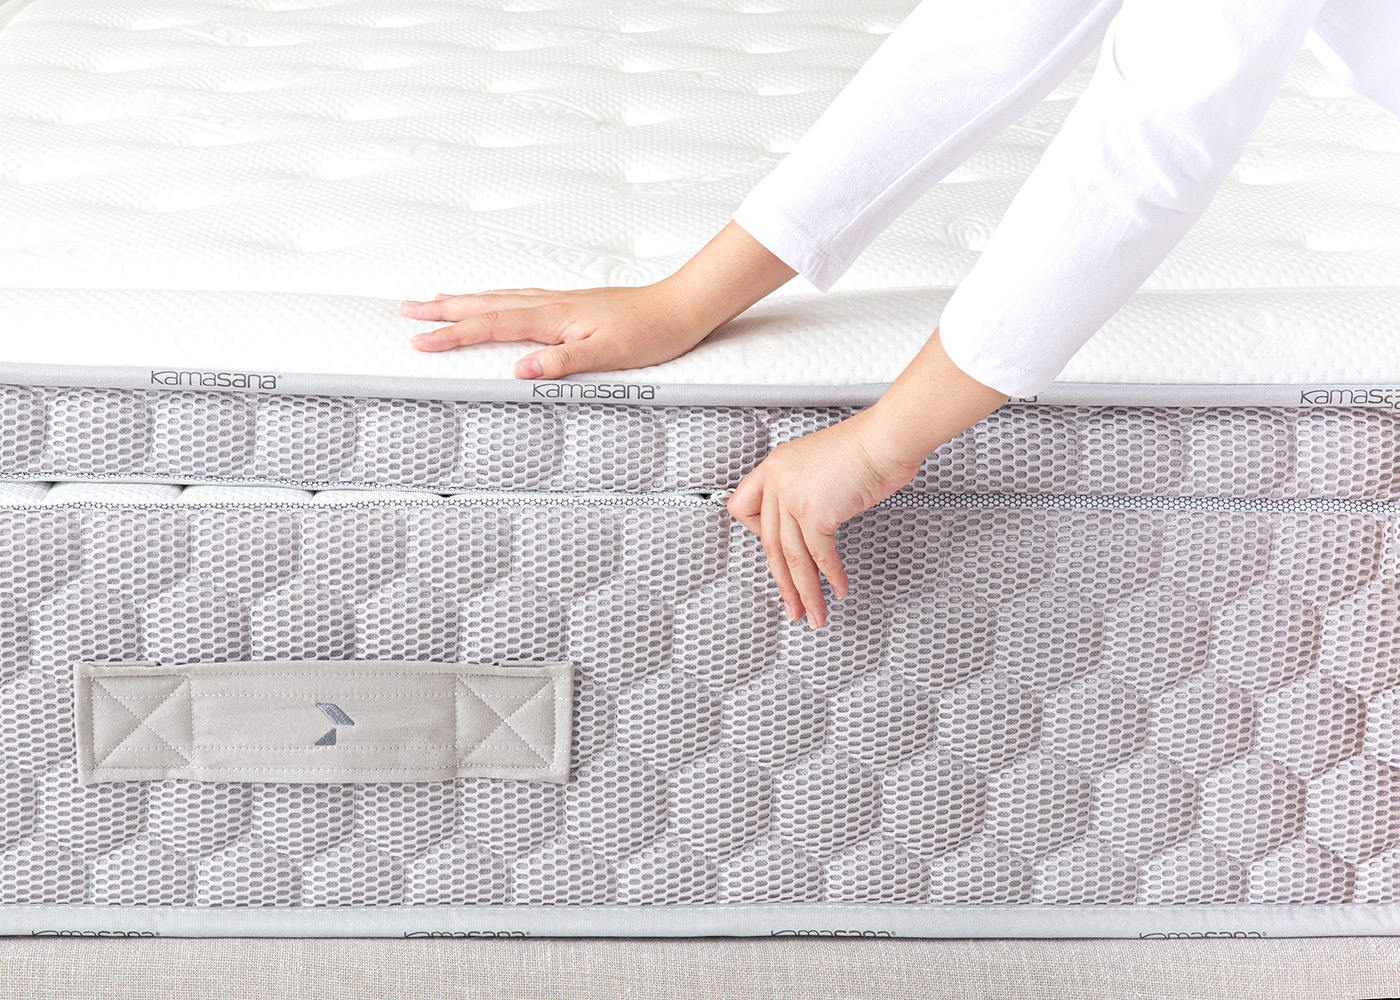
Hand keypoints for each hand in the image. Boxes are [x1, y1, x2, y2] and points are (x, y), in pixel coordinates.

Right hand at [401, 283, 711, 378]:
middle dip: (444, 309)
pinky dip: (493, 300)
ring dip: (464, 300)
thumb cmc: (651, 333)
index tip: (419, 341)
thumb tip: (521, 371)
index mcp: (553, 317)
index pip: (491, 325)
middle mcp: (551, 304)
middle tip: (406, 310)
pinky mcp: (570, 305)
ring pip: (499, 298)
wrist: (681, 307)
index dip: (453, 334)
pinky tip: (492, 303)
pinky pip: (518, 299)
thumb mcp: (609, 354)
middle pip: (485, 304)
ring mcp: (559, 301)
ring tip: (434, 300)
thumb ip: (565, 363)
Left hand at [725, 407, 923, 627]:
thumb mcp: (819, 462)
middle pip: (770, 544)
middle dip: (783, 583)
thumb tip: (811, 521)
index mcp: (775, 466)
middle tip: (791, 606)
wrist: (888, 437)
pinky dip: (831, 576)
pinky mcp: (816, 511)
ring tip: (814, 612)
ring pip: (792, 557)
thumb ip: (806, 489)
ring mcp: (793, 496)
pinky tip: (838, 588)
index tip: (777, 551)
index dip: (759, 534)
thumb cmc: (867, 446)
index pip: (743, 508)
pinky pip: (819, 555)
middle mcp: (778, 480)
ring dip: (806, 591)